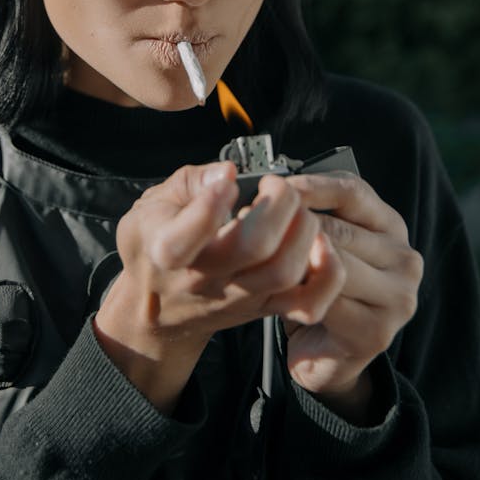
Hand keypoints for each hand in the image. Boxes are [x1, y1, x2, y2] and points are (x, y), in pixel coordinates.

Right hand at [93, 161, 344, 411]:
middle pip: (255, 248)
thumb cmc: (154, 245)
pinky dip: (327, 272)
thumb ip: (190, 182)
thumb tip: (228, 172)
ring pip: (286, 271)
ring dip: (303, 228)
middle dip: (278, 203)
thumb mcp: (151, 205)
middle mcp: (205, 280)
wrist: (158, 307)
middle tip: (274, 185)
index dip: (210, 204)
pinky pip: (310, 302)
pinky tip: (319, 242)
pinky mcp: (265, 307)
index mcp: (166, 251)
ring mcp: (239, 297)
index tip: (227, 181)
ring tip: (294, 208)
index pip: (186, 239)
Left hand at [280, 172, 423, 419]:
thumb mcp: (320, 242)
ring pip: (334, 267)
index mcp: (390, 226)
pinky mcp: (378, 331)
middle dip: (293, 226)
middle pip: (340, 230)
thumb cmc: (318, 288)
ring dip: (292, 262)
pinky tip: (276, 291)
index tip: (276, 186)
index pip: (354, 192)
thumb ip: (311, 215)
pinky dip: (298, 296)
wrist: (327, 354)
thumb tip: (273, 187)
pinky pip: (329, 303)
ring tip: (258, 256)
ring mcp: (397, 297)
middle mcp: (403, 258)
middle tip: (251, 222)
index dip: (312, 186)